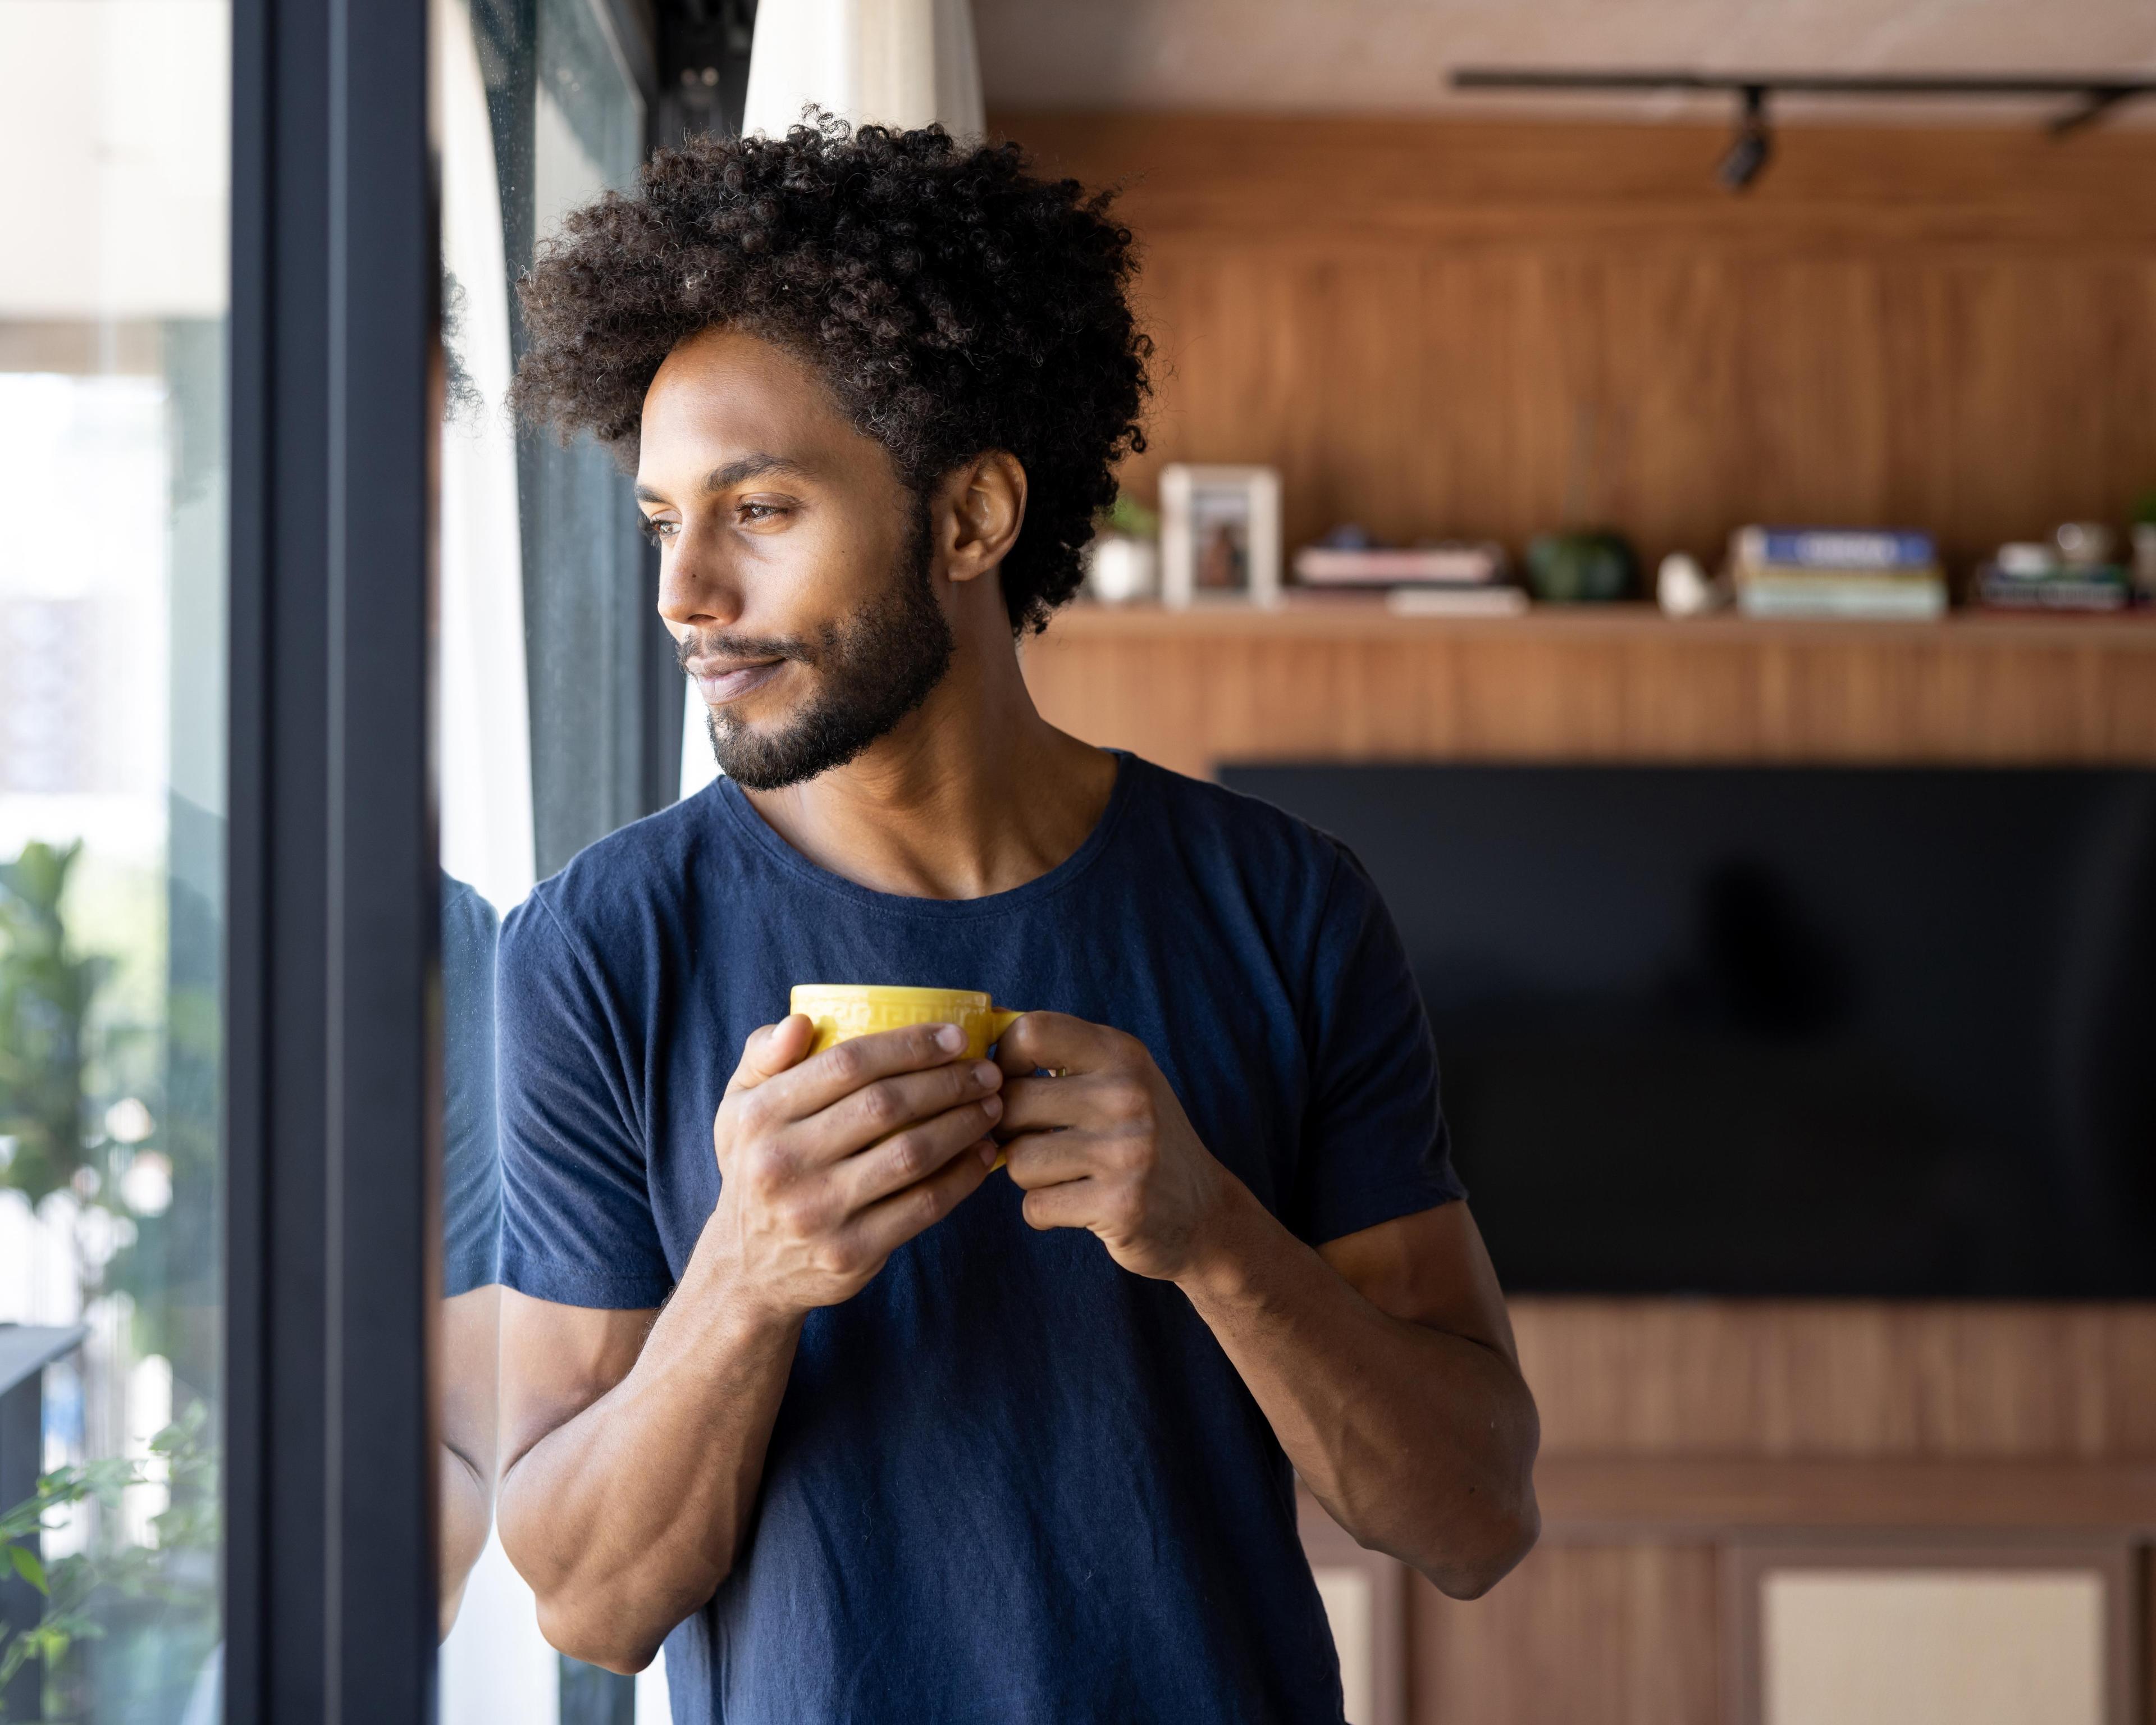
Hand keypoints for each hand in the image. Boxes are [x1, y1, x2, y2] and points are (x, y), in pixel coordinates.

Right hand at [703, 1016, 1003, 1319]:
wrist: (744, 1270)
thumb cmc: (755, 1167)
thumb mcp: (738, 1107)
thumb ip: (763, 1055)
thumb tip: (801, 1021)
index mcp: (759, 1116)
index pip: (847, 1064)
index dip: (909, 1045)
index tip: (956, 1036)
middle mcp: (784, 1164)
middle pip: (885, 1106)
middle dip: (948, 1082)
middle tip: (987, 1071)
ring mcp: (818, 1213)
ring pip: (911, 1155)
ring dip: (963, 1125)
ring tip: (993, 1106)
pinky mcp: (850, 1254)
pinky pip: (922, 1207)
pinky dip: (962, 1177)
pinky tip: (982, 1154)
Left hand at [993, 1013, 1236, 1281]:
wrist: (1204, 1213)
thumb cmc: (1140, 1139)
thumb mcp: (1117, 1079)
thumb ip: (1061, 1054)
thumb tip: (983, 1026)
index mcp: (1123, 1053)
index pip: (1032, 1031)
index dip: (1003, 1059)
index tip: (1013, 1083)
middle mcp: (1128, 1094)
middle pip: (1012, 1100)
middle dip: (1008, 1128)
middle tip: (1033, 1139)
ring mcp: (1128, 1151)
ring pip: (1018, 1159)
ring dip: (1027, 1175)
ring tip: (1063, 1174)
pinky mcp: (1122, 1205)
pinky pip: (1036, 1206)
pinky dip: (1043, 1212)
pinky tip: (1076, 1206)